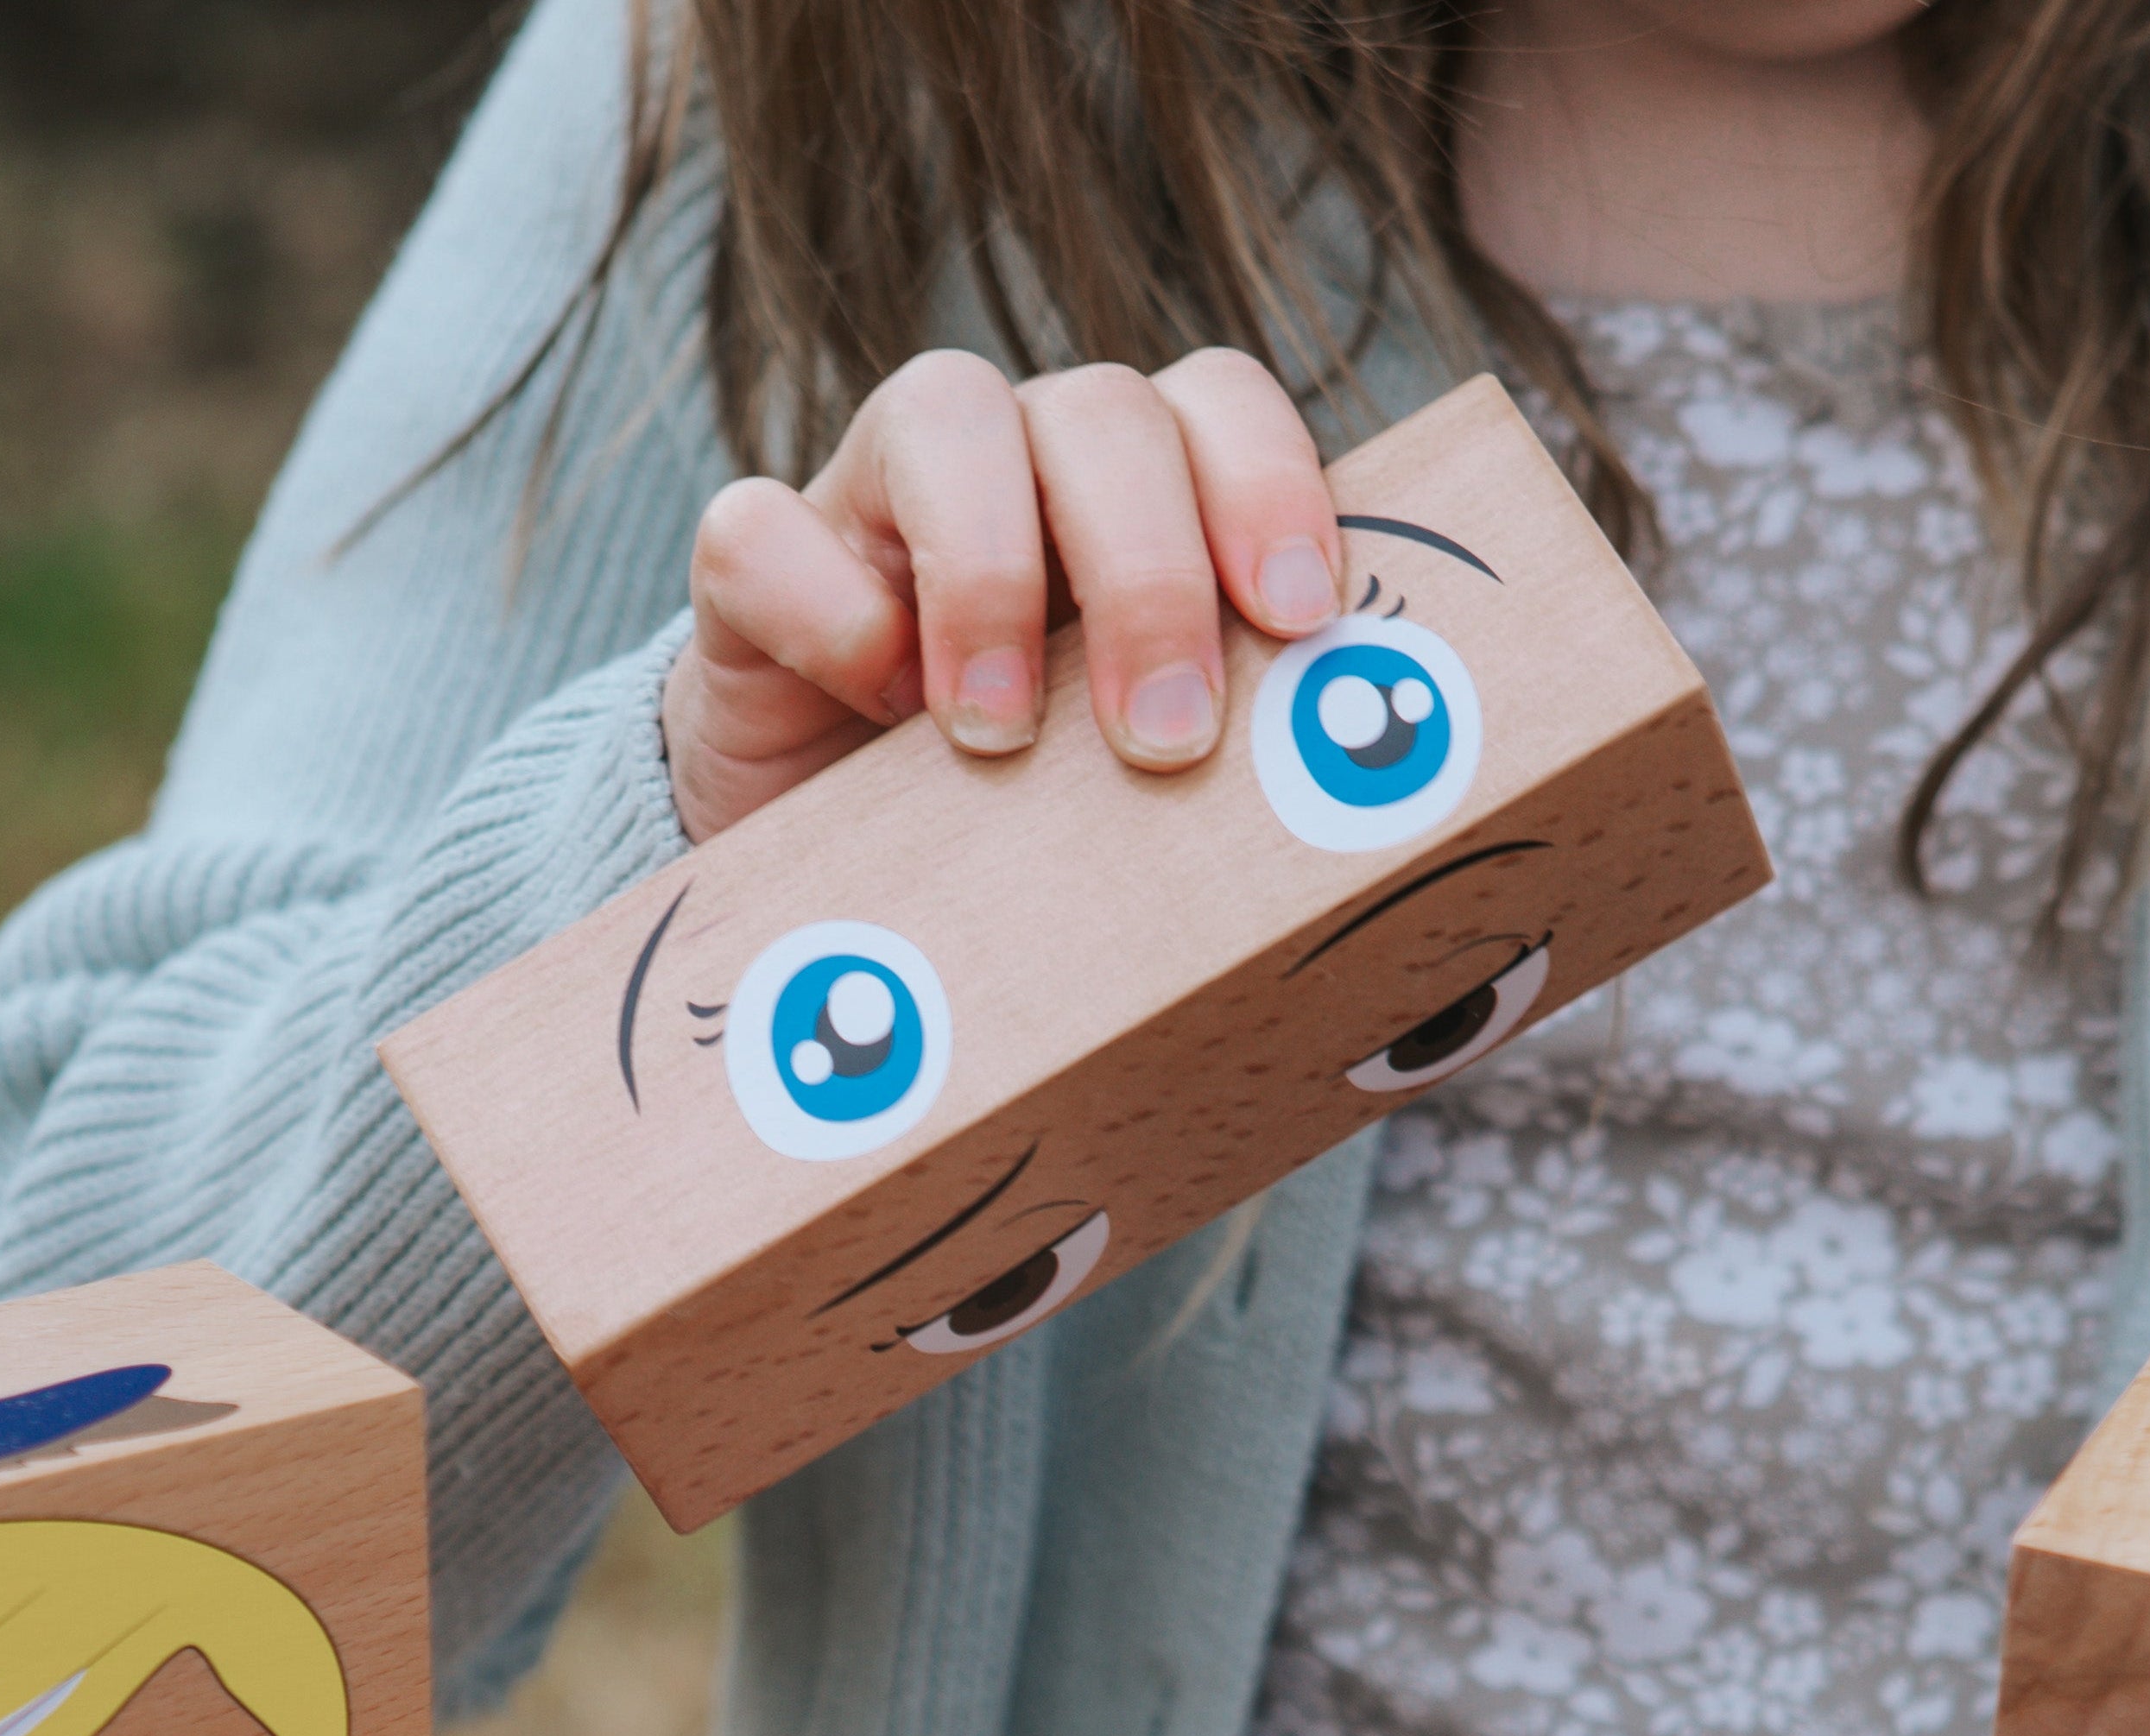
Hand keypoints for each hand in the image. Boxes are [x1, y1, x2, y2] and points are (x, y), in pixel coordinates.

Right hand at [660, 347, 1345, 847]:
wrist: (824, 878)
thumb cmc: (1020, 830)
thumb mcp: (1141, 799)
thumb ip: (1238, 780)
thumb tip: (1394, 915)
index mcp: (1136, 495)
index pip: (1219, 406)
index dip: (1271, 484)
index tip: (1300, 620)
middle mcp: (1016, 462)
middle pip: (1104, 410)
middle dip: (1149, 568)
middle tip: (1167, 739)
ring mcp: (875, 498)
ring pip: (943, 409)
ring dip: (990, 569)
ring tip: (998, 735)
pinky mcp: (755, 569)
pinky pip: (759, 529)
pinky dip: (822, 607)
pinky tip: (869, 707)